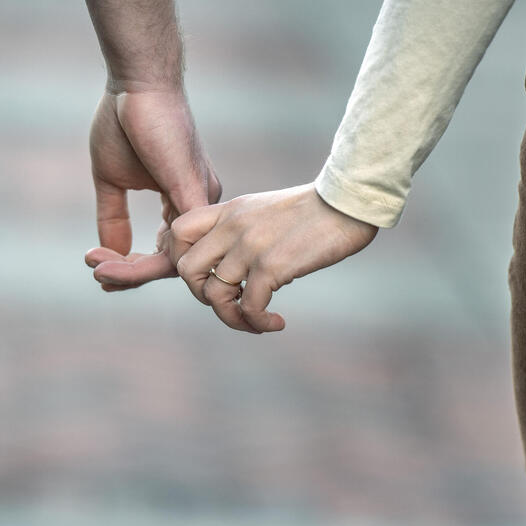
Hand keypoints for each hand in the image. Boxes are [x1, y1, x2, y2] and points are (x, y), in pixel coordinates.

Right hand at [84, 88, 220, 290]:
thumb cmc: (125, 121)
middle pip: (173, 262)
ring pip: (176, 259)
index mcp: (184, 202)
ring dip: (132, 271)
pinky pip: (182, 243)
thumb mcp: (112, 179)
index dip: (133, 268)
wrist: (137, 83)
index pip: (167, 251)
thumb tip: (110, 254)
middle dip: (130, 274)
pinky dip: (150, 260)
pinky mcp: (192, 192)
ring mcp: (200, 201)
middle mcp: (200, 206)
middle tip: (97, 274)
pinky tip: (119, 262)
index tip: (100, 271)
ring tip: (98, 268)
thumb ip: (113, 218)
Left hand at [164, 183, 377, 332]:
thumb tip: (235, 275)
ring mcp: (250, 246)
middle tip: (230, 301)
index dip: (180, 259)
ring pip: (214, 295)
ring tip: (256, 321)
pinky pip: (249, 307)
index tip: (206, 276)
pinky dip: (259, 323)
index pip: (177, 231)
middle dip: (201, 294)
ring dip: (233, 318)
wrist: (347, 202)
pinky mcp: (272, 265)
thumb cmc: (314, 211)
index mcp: (229, 211)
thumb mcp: (265, 211)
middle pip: (186, 269)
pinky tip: (277, 322)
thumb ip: (241, 233)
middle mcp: (232, 227)